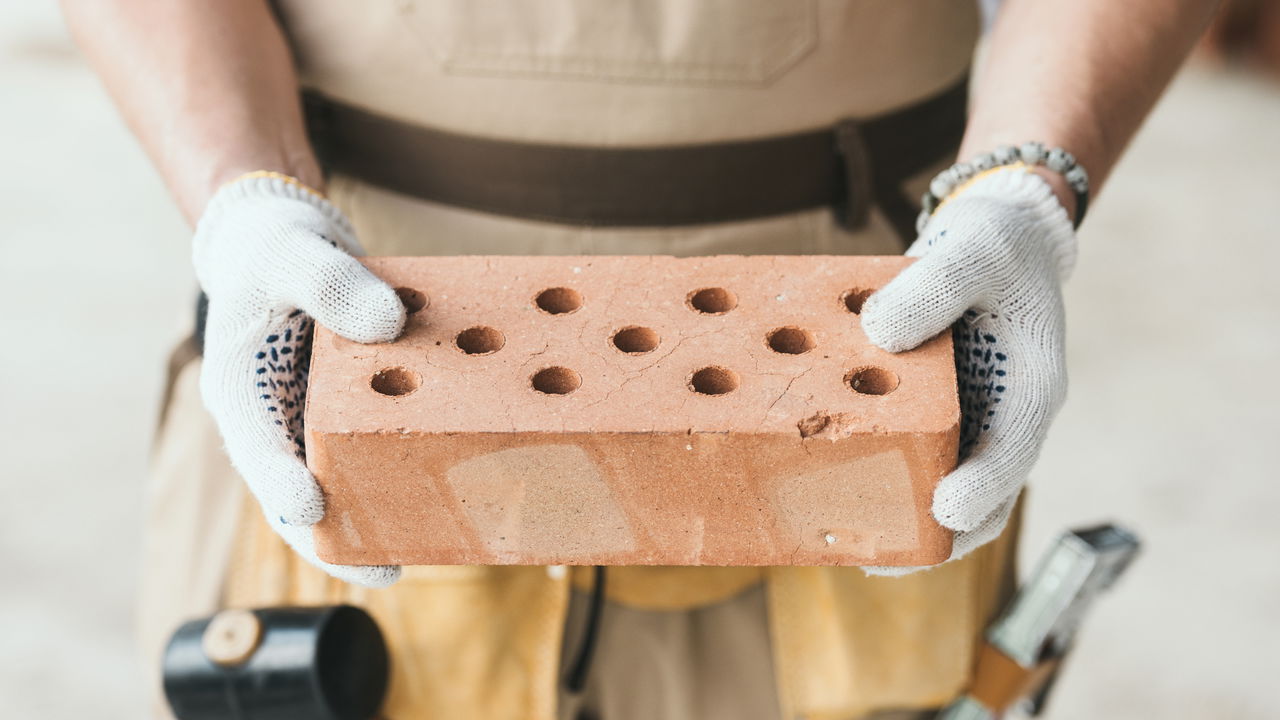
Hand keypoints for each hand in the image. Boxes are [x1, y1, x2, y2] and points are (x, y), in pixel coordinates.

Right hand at [193, 173, 405, 586]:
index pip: (255, 447)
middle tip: (386, 572)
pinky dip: (409, 464)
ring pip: (342, 479)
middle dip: (338, 537)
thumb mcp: (292, 252)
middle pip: (299, 491)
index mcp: (240, 388)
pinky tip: (456, 485)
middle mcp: (275, 418)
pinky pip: (378, 444)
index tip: (310, 509)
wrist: (283, 241)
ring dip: (380, 515)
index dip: (280, 483)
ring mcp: (312, 419)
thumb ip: (331, 283)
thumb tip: (389, 323)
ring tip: (431, 548)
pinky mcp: (352, 410)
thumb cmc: (273, 246)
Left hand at [859, 169, 1075, 574]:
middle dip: (936, 536)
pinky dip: (881, 477)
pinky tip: (831, 492)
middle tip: (883, 561)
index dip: (983, 487)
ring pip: (944, 490)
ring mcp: (969, 424)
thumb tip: (879, 333)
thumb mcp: (973, 251)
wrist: (996, 238)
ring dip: (903, 521)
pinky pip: (913, 459)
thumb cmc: (994, 244)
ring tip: (850, 547)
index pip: (1014, 451)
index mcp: (1031, 387)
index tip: (946, 512)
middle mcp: (1002, 419)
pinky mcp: (935, 416)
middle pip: (982, 499)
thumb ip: (934, 287)